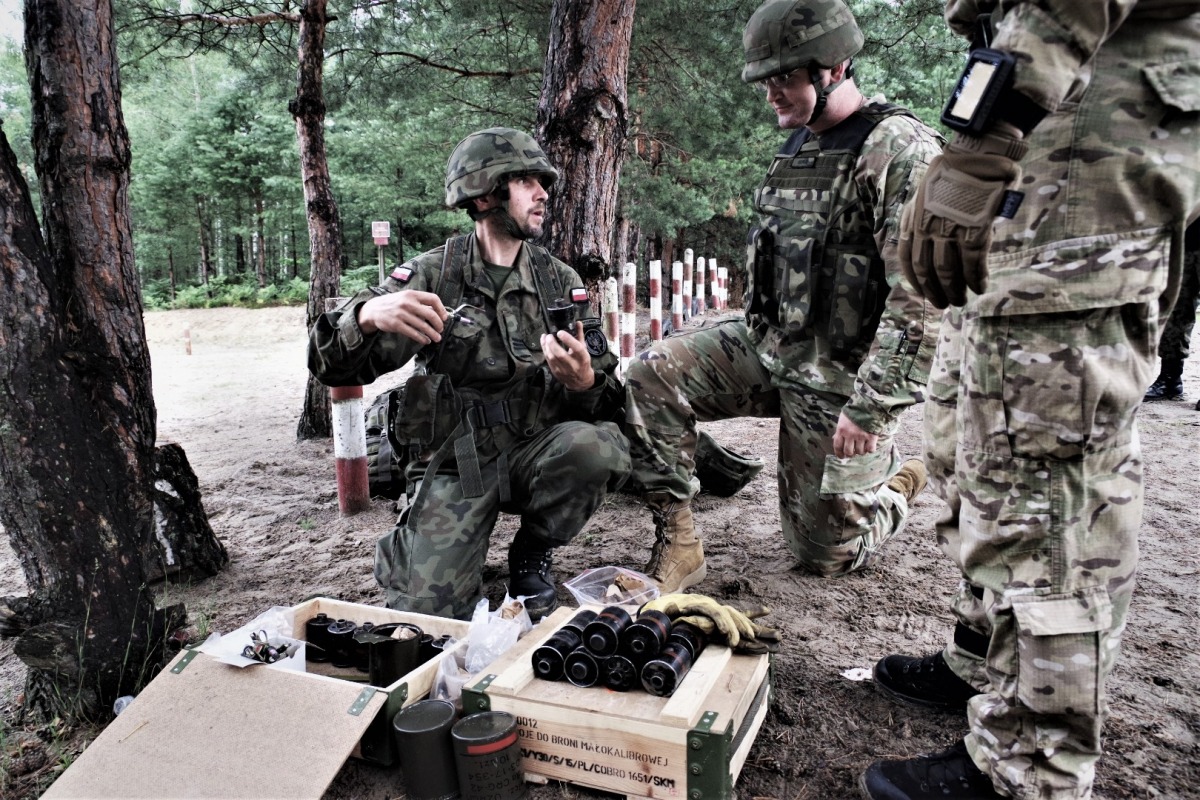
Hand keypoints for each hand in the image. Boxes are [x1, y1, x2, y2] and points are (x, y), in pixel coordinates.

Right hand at [357, 290, 447, 342]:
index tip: (444, 317)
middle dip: (439, 324)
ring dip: (432, 334)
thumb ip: (420, 303)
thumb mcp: (406, 297)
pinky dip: (422, 338)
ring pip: (423, 326)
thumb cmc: (392, 303)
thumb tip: (437, 311)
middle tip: (441, 329)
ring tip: (436, 338)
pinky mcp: (397, 325)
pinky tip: (425, 340)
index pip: (433, 299)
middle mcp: (408, 303)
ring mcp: (402, 314)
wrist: (373, 309)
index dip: (441, 309)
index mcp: (412, 294)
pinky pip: (413, 333)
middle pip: (430, 314)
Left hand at [541, 321, 595, 390]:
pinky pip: (547, 360)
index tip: (560, 332)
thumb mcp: (584, 349)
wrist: (580, 381)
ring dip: (546, 346)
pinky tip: (544, 343)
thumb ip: (579, 335)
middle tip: (549, 335)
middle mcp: (573, 365)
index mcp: (583, 358)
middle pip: (560, 354)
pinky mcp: (555, 372)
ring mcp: (563, 370)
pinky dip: (545, 350)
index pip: (576, 348)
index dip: (568, 339)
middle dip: (552, 343)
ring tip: (546, 337)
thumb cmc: (582, 362)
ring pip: (552, 357)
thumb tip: (578, 322)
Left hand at [832, 412, 877, 458]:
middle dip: (851, 454)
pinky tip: (870, 445)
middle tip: (853, 452)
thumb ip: (839, 429)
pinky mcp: (872, 436)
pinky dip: (870, 449)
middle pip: (849, 452)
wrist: (869, 404)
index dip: (839, 454)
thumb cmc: (854, 410)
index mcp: (841, 430)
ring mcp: (861, 436)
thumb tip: (834, 438)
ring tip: (862, 446)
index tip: (842, 457)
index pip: (837, 446)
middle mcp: (850, 434)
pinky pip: (870, 449)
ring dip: (861, 451)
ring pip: (860, 452)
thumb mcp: (843, 418)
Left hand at [899, 125, 1027, 307]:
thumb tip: (926, 243)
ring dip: (955, 290)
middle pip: (926, 269)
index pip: (907, 257)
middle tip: (944, 304)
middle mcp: (927, 225)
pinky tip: (980, 287)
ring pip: (948, 271)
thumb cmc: (956, 171)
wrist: (978, 151)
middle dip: (935, 291)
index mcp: (914, 217)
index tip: (922, 293)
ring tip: (962, 300)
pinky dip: (976, 278)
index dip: (914, 279)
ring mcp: (950, 228)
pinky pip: (973, 262)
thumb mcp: (926, 193)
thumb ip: (922, 217)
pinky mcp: (974, 228)